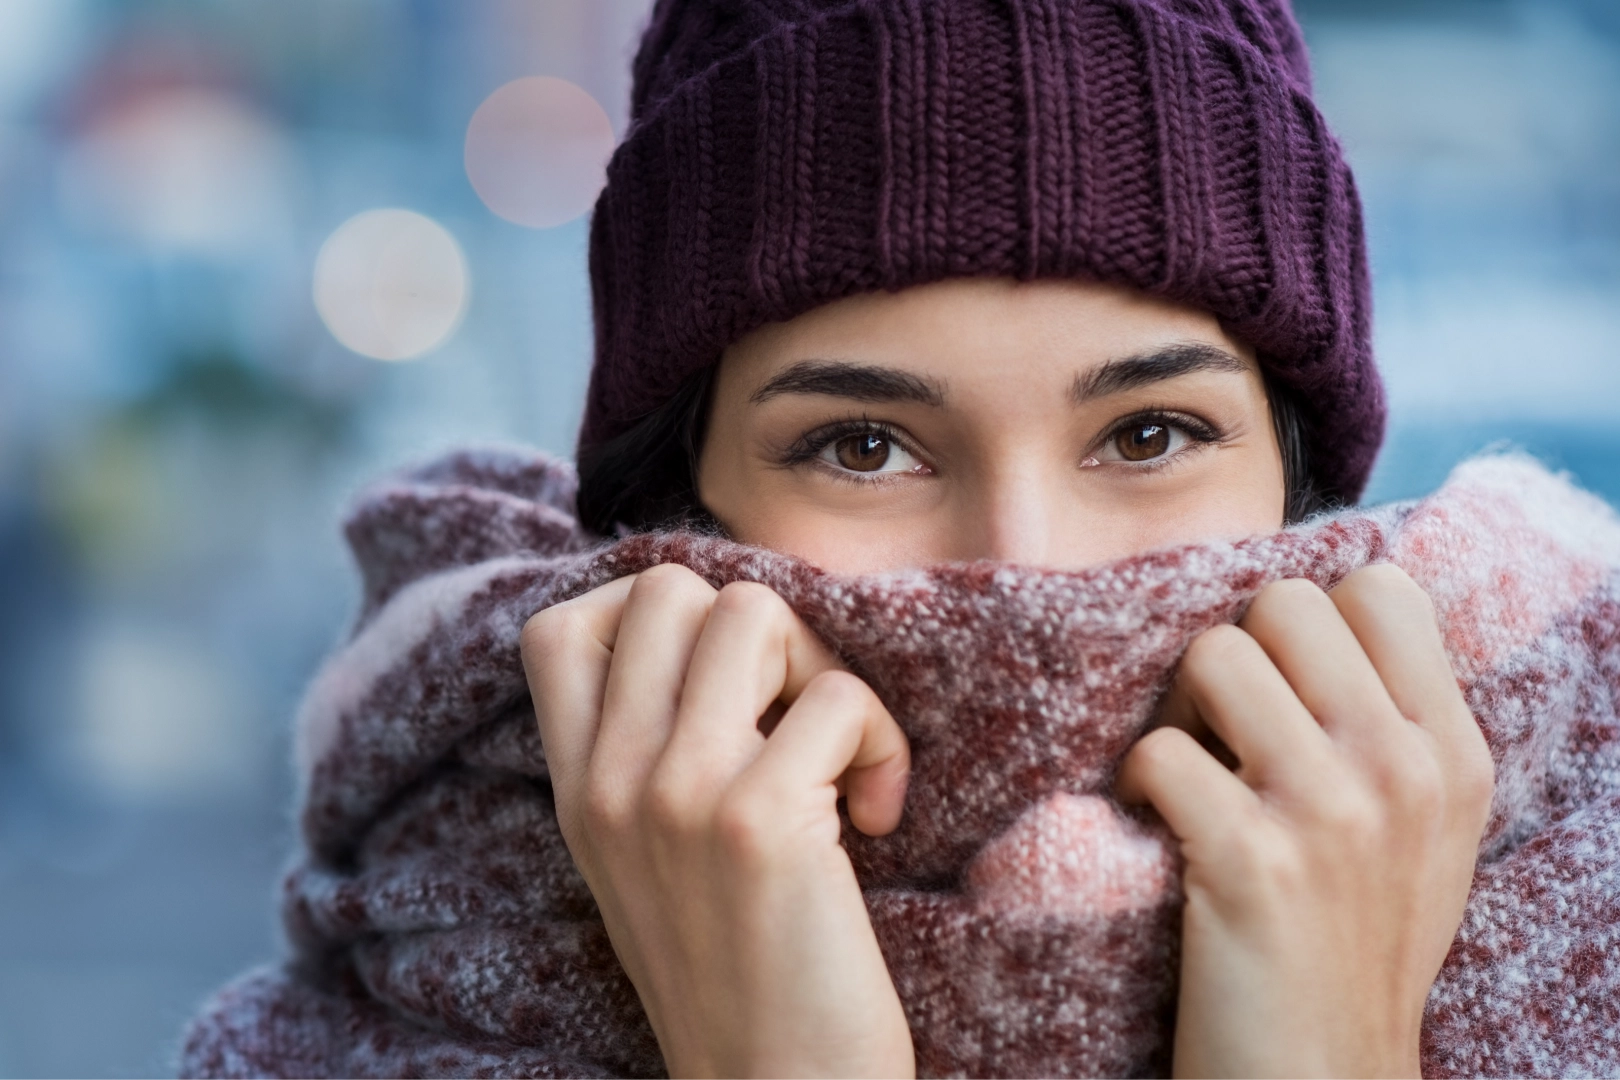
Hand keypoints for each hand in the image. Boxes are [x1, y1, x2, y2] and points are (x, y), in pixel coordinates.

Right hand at [520, 564, 915, 1079]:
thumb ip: (647, 759)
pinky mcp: (756, 821)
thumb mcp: (646, 863)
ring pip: (754, 612)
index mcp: (577, 792)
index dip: (652, 618)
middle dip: (759, 630)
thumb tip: (721, 634)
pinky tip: (878, 818)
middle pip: (671, 589)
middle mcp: (610, 782)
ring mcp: (676, 794)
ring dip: (823, 669)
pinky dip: (882, 743)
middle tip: (794, 717)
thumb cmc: (737, 975)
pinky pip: (838, 696)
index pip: (561, 630)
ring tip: (839, 757)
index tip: (721, 684)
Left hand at [1117, 565, 1494, 1079]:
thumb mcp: (1422, 831)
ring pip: (1213, 656)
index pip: (1380, 588)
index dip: (1308, 621)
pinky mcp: (1251, 862)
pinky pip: (1159, 751)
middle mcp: (1402, 768)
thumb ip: (1390, 725)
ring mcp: (1331, 812)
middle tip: (1218, 730)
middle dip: (1233, 654)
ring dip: (1176, 712)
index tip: (1282, 686)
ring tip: (1185, 776)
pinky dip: (1135, 784)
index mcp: (1451, 752)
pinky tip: (1153, 828)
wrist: (1323, 1077)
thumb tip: (1312, 617)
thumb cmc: (1353, 946)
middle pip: (1283, 605)